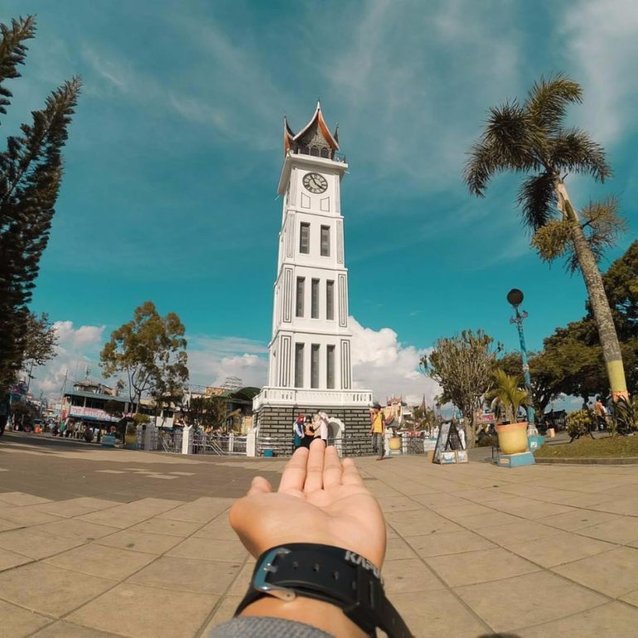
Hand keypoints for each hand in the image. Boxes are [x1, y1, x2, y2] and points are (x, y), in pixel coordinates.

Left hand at [229, 439, 385, 568]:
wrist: (321, 559)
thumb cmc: (282, 534)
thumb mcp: (249, 512)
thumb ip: (252, 496)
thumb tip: (258, 483)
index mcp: (289, 509)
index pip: (292, 480)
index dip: (296, 465)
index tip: (300, 451)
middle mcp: (313, 508)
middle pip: (313, 476)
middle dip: (313, 459)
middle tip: (316, 443)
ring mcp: (337, 505)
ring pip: (332, 475)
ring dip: (330, 460)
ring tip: (328, 445)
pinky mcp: (359, 502)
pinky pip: (353, 480)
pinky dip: (350, 470)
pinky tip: (347, 460)